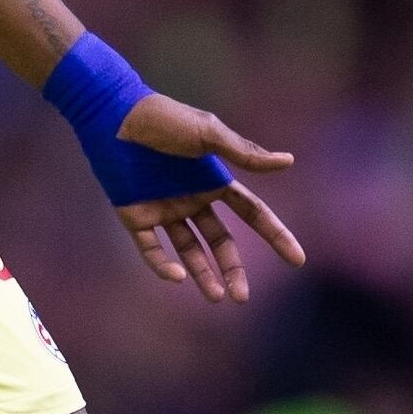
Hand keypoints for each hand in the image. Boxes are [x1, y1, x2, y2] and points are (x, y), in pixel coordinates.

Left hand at [109, 96, 304, 304]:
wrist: (115, 116)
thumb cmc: (165, 118)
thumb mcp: (209, 134)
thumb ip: (245, 153)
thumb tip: (288, 162)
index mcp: (215, 181)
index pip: (253, 214)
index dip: (275, 236)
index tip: (297, 259)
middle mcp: (193, 200)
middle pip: (221, 242)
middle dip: (233, 270)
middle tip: (242, 297)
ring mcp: (165, 210)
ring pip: (189, 251)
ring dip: (203, 275)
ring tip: (216, 297)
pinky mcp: (135, 216)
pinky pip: (151, 248)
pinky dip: (163, 265)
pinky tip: (177, 276)